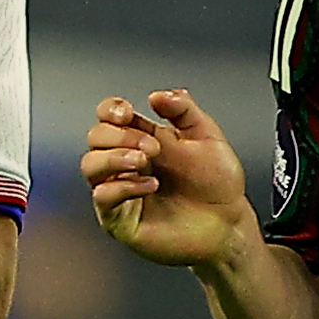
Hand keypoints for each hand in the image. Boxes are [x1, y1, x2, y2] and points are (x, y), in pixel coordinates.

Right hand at [81, 89, 253, 270]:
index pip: (108, 116)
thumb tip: (157, 95)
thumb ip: (183, 110)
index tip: (127, 113)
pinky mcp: (120, 220)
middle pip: (95, 137)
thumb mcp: (207, 136)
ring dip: (114, 157)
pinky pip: (103, 197)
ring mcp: (121, 191)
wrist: (228, 223)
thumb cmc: (217, 185)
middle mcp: (126, 164)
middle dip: (121, 136)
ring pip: (90, 165)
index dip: (111, 109)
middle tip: (154, 148)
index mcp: (142, 139)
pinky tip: (151, 185)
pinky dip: (123, 187)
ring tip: (145, 161)